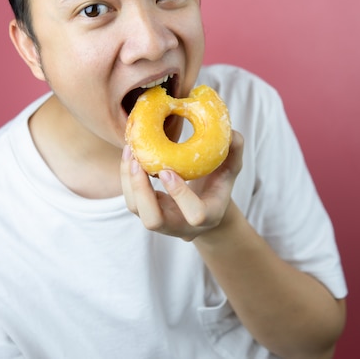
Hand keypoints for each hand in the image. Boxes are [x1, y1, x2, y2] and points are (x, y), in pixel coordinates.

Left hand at [120, 131, 243, 240]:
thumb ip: (233, 151)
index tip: (168, 170)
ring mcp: (161, 221)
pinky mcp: (147, 211)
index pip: (195, 215)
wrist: (205, 204)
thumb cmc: (219, 182)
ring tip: (130, 152)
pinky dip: (126, 176)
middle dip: (142, 192)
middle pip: (153, 221)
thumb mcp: (230, 168)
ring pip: (136, 210)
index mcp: (207, 216)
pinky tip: (130, 153)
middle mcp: (181, 225)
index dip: (180, 195)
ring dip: (129, 181)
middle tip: (139, 162)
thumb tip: (231, 133)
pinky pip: (131, 199)